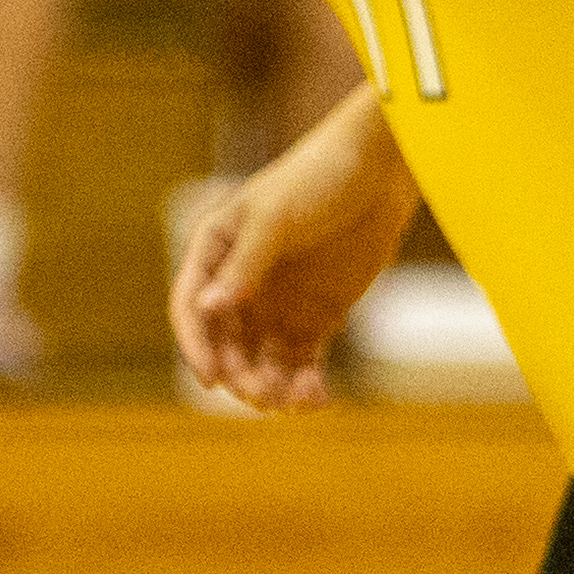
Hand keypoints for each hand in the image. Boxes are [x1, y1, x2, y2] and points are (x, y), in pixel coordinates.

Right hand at [168, 94, 419, 413]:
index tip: (212, 378)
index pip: (191, 307)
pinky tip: (319, 397)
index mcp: (215, 251)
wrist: (382, 171)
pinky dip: (306, 385)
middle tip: (264, 395)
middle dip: (240, 375)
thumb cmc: (319, 177)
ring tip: (296, 402)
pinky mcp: (317, 318)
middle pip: (226, 346)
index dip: (195, 346)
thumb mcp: (277, 216)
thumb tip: (208, 308)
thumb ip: (245, 263)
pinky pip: (302, 364)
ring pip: (262, 363)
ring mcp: (278, 304)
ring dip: (272, 388)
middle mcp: (240, 284)